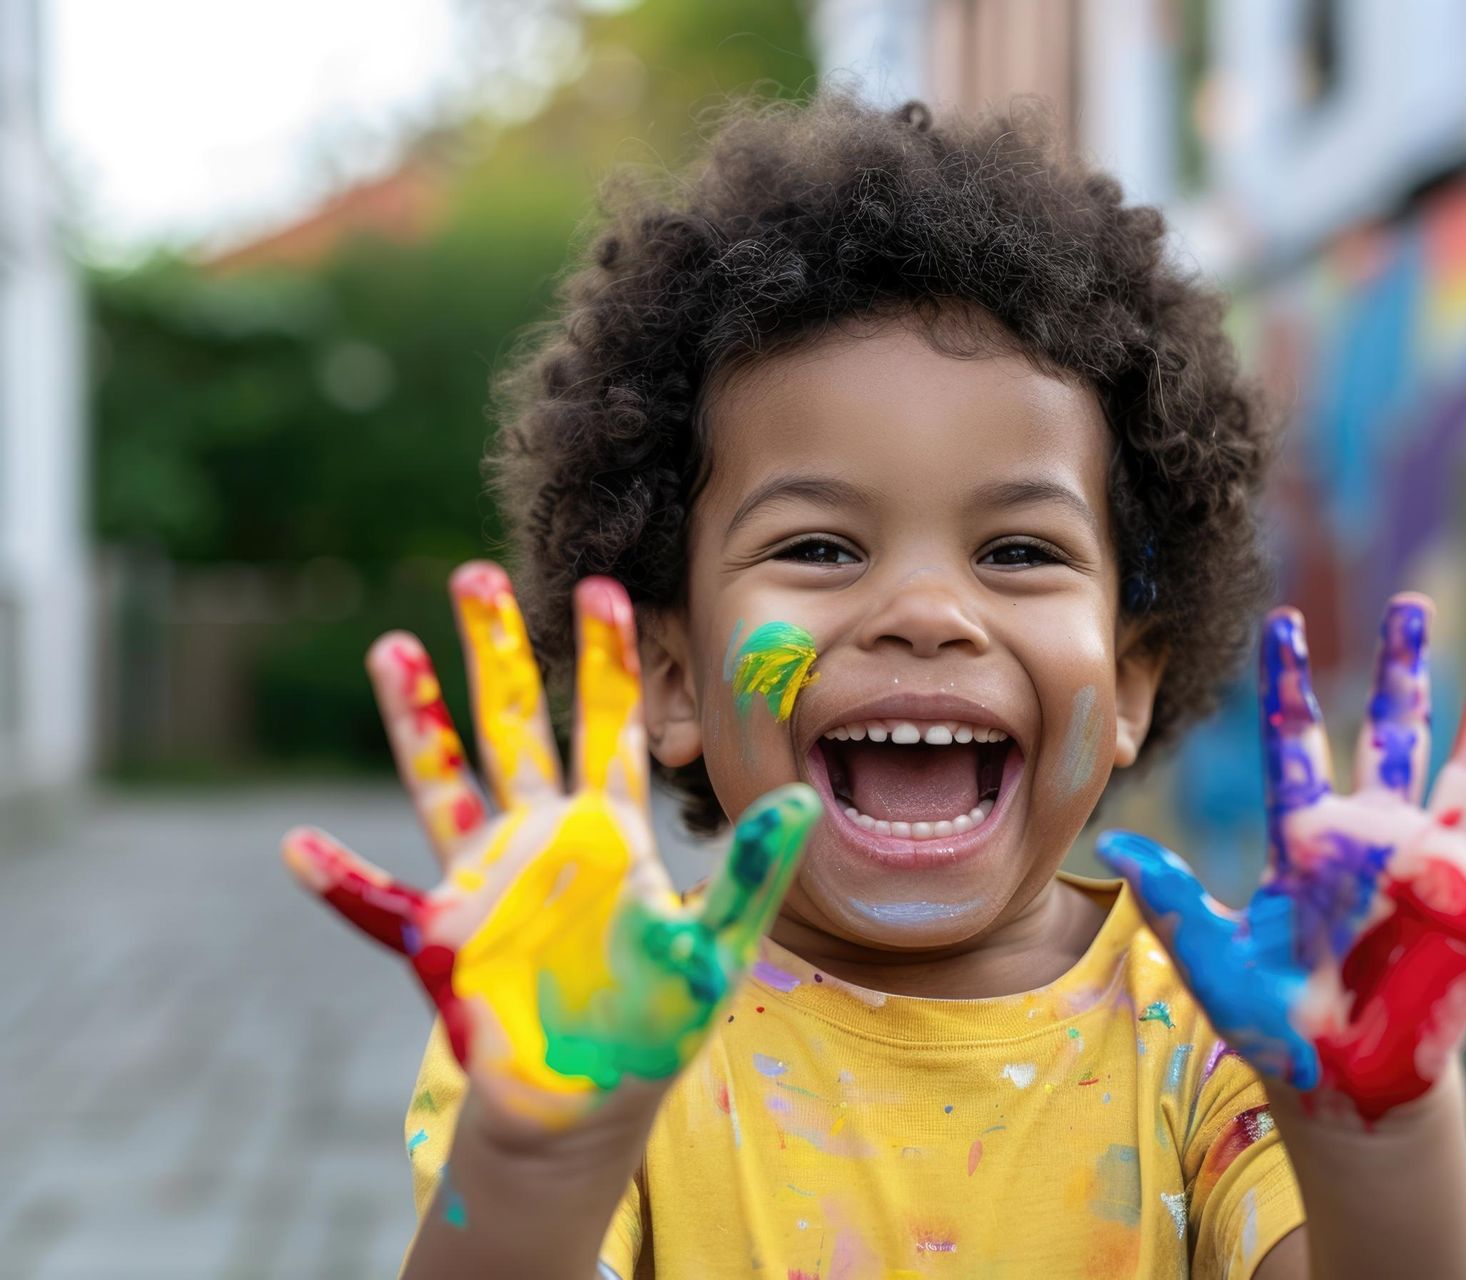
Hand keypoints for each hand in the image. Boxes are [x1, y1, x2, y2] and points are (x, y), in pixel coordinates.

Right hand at [280, 562, 817, 1132]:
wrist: (592, 1101)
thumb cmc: (657, 1023)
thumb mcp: (716, 946)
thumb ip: (753, 876)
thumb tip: (804, 804)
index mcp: (609, 831)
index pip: (610, 726)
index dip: (606, 660)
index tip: (606, 587)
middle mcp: (542, 839)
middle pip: (517, 726)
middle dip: (498, 653)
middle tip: (477, 574)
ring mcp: (485, 883)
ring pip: (443, 783)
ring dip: (417, 720)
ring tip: (391, 647)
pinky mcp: (442, 940)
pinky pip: (378, 907)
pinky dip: (341, 883)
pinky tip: (297, 849)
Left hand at [1099, 595, 1465, 1124]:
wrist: (1342, 1085)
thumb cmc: (1274, 1022)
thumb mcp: (1214, 956)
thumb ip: (1171, 896)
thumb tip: (1107, 843)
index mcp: (1309, 841)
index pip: (1296, 745)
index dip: (1289, 684)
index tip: (1283, 620)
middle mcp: (1376, 838)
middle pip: (1393, 733)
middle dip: (1403, 669)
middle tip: (1411, 604)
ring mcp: (1436, 867)